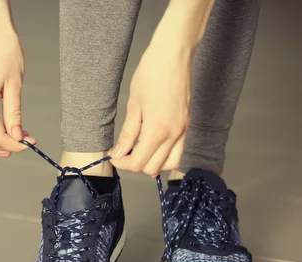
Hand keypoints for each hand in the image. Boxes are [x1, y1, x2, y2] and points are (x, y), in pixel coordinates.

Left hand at [110, 44, 192, 176]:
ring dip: (153, 162)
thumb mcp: (134, 105)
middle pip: (154, 168)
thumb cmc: (152, 73)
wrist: (174, 54)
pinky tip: (152, 142)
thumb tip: (119, 153)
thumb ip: (128, 133)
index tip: (114, 156)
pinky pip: (178, 150)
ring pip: (170, 164)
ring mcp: (183, 131)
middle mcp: (174, 135)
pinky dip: (165, 154)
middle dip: (136, 164)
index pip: (138, 162)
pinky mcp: (187, 125)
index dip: (123, 163)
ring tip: (139, 150)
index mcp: (158, 131)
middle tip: (123, 153)